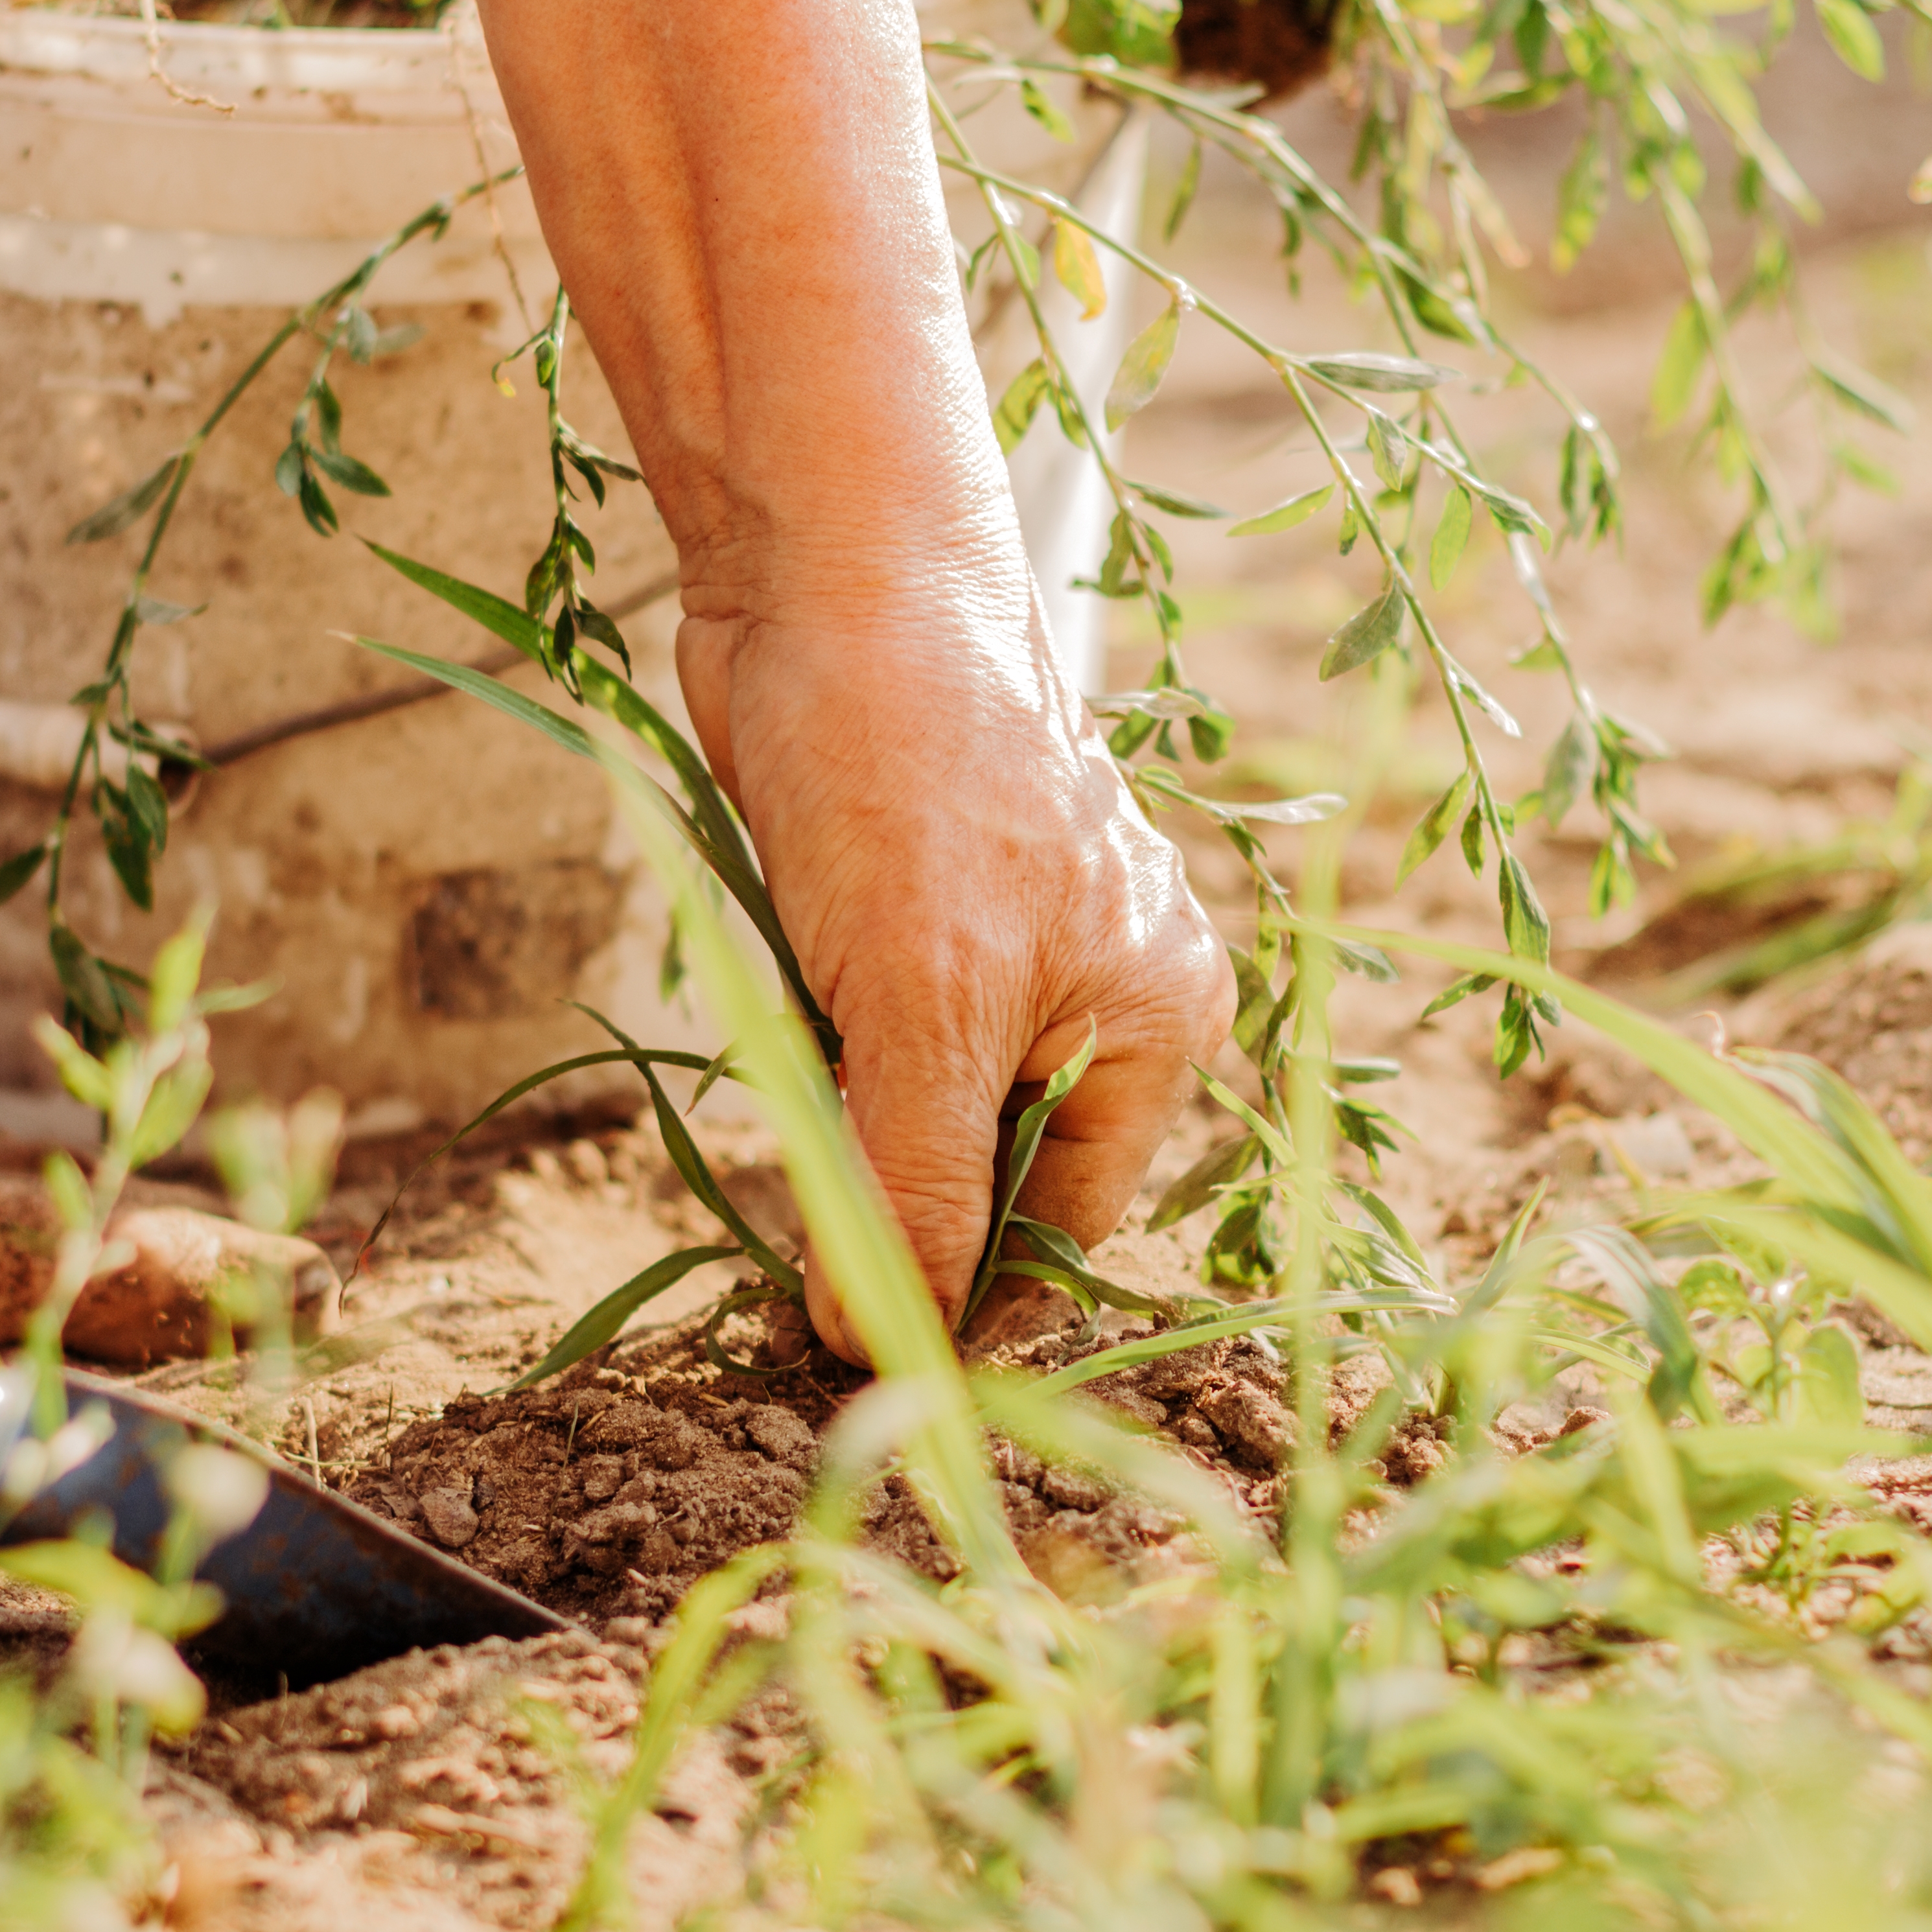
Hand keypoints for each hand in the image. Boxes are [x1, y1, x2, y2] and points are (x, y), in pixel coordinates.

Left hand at [678, 559, 1233, 1362]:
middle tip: (792, 1276)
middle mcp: (1098, 996)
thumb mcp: (922, 1007)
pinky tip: (776, 1042)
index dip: (967, 1298)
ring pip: (918, 1115)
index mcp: (1155, 1021)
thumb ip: (912, 1187)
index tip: (854, 1354)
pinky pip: (868, 1048)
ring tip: (786, 1135)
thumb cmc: (904, 770)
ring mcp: (1000, 956)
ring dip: (846, 1140)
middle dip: (899, 1218)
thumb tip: (878, 1350)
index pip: (1065, 1227)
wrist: (819, 577)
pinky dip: (817, 1067)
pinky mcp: (906, 921)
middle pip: (992, 1178)